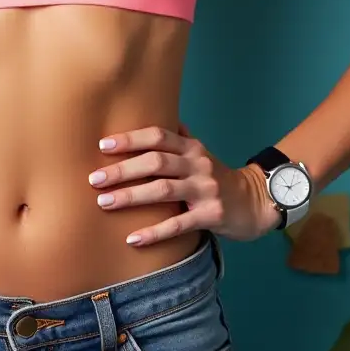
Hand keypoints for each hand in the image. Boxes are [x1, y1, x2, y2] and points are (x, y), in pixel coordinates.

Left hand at [88, 119, 280, 245]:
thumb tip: (151, 112)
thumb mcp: (199, 153)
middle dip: (123, 170)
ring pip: (163, 190)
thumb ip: (176, 138)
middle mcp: (198, 164)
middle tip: (94, 179)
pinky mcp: (211, 215)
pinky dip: (154, 232)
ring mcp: (206, 189)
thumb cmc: (217, 177)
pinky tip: (132, 238)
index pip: (158, 136)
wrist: (255, 202)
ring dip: (131, 197)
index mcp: (191, 148)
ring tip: (104, 202)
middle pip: (156, 162)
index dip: (130, 139)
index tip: (103, 146)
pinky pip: (178, 224)